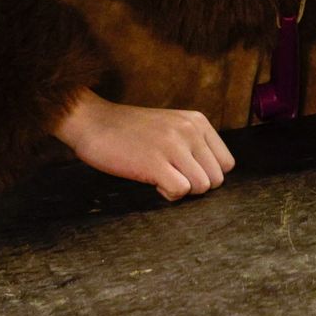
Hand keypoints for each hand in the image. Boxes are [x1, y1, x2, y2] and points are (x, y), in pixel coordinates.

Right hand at [52, 90, 233, 200]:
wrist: (90, 121)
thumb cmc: (127, 130)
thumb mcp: (170, 126)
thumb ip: (193, 144)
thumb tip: (212, 179)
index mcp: (196, 121)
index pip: (226, 163)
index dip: (205, 173)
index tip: (182, 168)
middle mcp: (189, 130)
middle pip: (216, 179)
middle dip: (194, 185)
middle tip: (169, 174)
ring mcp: (173, 145)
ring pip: (202, 187)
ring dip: (181, 189)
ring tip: (159, 176)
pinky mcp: (155, 162)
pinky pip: (180, 191)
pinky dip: (168, 194)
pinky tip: (152, 182)